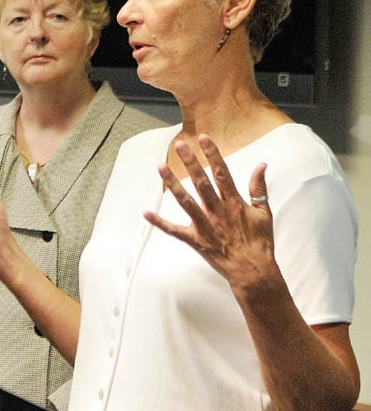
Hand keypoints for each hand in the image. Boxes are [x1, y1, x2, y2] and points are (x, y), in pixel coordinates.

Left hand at [144, 135, 277, 294]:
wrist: (253, 271)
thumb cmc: (260, 242)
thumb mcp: (264, 213)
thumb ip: (259, 188)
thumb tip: (261, 164)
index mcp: (234, 203)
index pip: (223, 173)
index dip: (213, 154)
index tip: (203, 138)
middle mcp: (218, 211)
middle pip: (202, 182)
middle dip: (190, 162)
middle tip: (179, 145)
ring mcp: (205, 226)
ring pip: (185, 201)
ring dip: (172, 184)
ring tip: (161, 167)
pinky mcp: (195, 240)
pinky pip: (174, 231)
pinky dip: (159, 223)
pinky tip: (146, 212)